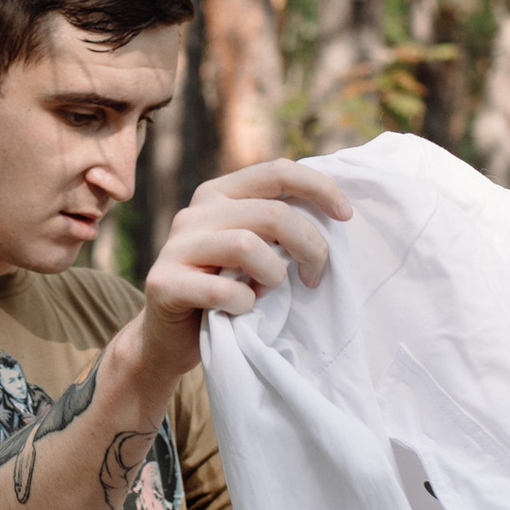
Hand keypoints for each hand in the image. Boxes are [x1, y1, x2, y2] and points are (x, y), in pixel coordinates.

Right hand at [140, 157, 353, 371]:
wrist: (168, 338)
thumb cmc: (225, 290)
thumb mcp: (254, 249)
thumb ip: (277, 226)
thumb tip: (335, 212)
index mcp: (220, 194)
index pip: (277, 171)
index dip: (319, 188)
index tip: (346, 216)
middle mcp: (195, 212)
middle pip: (272, 214)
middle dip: (309, 247)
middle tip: (315, 277)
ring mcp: (176, 246)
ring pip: (246, 245)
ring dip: (273, 276)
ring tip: (269, 293)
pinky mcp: (163, 283)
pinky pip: (221, 290)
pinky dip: (244, 304)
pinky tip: (241, 310)